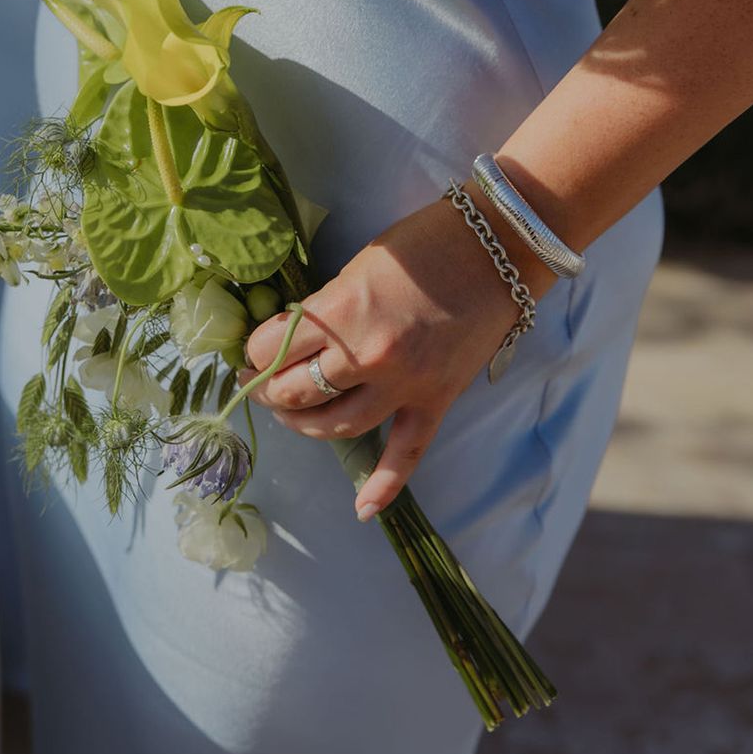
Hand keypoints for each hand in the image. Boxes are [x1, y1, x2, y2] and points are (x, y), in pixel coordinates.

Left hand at [238, 186, 556, 519]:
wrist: (497, 248)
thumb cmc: (422, 244)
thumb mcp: (355, 268)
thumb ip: (324, 310)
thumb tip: (290, 339)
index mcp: (340, 314)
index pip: (271, 350)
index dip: (255, 352)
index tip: (254, 351)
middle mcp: (367, 358)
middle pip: (295, 392)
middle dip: (269, 390)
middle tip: (261, 384)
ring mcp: (404, 386)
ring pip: (336, 427)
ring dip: (304, 425)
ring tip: (292, 413)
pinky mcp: (436, 401)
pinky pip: (406, 453)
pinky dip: (383, 486)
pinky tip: (362, 509)